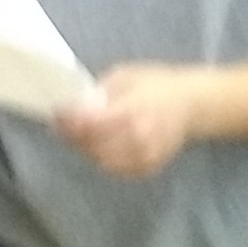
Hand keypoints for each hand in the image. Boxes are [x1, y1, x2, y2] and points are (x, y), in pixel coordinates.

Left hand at [54, 64, 205, 176]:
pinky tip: (96, 146)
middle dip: (73, 137)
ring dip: (85, 149)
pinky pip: (117, 170)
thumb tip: (77, 105)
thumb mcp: (124, 76)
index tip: (56, 113)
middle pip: (94, 147)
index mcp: (133, 112)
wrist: (191, 104)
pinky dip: (102, 159)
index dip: (70, 121)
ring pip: (103, 161)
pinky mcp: (148, 168)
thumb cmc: (156, 84)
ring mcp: (145, 157)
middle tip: (61, 124)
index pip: (92, 124)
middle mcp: (139, 139)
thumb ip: (101, 92)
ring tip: (76, 135)